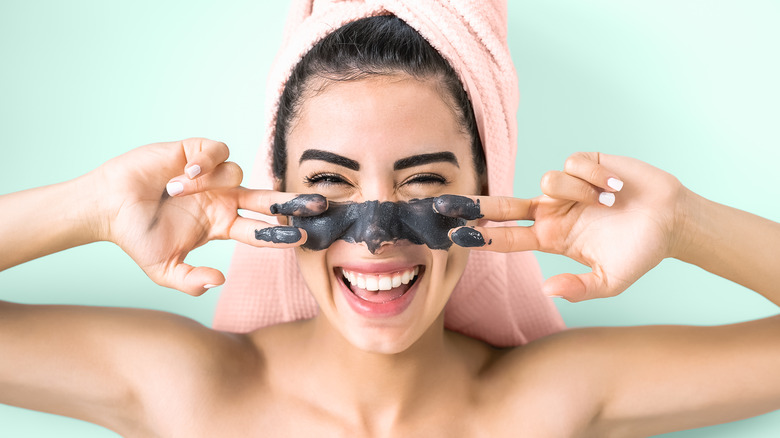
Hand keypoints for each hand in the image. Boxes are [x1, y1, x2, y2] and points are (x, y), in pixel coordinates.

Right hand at [90, 138, 325, 294]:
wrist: (108, 207)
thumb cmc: (136, 237)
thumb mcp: (164, 269)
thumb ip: (191, 281)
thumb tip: (220, 281)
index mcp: (222, 225)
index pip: (261, 230)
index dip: (280, 234)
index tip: (302, 238)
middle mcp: (223, 199)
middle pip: (268, 199)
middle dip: (293, 202)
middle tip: (319, 205)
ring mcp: (212, 176)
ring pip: (237, 174)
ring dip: (209, 183)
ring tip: (176, 190)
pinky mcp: (196, 152)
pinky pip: (218, 152)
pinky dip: (205, 163)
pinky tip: (183, 173)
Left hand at [435, 152, 687, 300]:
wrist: (673, 221)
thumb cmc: (640, 252)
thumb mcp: (610, 281)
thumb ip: (578, 288)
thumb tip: (545, 290)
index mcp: (552, 238)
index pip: (509, 236)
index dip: (483, 236)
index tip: (456, 236)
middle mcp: (553, 211)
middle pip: (504, 204)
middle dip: (475, 204)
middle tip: (445, 204)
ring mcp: (566, 187)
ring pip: (547, 181)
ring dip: (579, 193)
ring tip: (608, 203)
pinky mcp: (585, 164)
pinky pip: (573, 164)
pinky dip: (596, 177)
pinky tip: (615, 186)